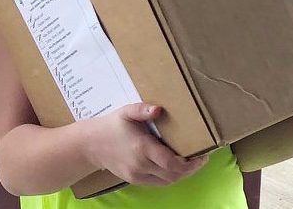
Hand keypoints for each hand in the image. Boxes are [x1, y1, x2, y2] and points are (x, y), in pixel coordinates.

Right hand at [82, 104, 207, 185]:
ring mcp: (137, 175)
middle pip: (173, 175)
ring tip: (191, 163)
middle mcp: (141, 165)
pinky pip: (158, 182)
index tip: (202, 155)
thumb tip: (159, 109)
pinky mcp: (135, 180)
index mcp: (142, 147)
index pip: (172, 163)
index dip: (190, 163)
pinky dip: (170, 176)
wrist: (90, 145)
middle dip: (190, 169)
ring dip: (181, 174)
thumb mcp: (126, 112)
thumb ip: (143, 109)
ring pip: (167, 181)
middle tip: (200, 158)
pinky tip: (175, 167)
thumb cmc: (111, 126)